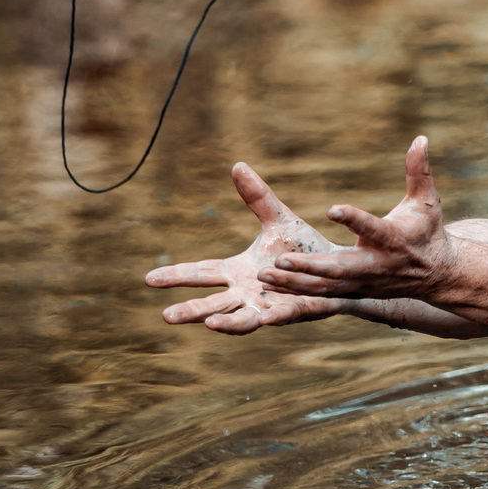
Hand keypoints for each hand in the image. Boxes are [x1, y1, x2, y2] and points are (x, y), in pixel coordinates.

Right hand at [146, 161, 350, 332]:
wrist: (338, 270)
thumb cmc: (303, 249)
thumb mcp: (279, 220)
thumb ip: (258, 197)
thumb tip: (238, 165)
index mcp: (239, 272)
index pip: (203, 273)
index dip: (177, 276)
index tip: (149, 278)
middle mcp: (248, 293)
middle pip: (214, 303)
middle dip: (191, 310)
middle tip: (166, 316)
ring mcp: (269, 305)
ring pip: (243, 318)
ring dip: (226, 322)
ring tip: (208, 323)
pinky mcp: (294, 311)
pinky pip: (281, 317)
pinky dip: (270, 319)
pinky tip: (262, 318)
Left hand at [258, 136, 459, 300]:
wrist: (436, 275)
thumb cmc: (427, 230)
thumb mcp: (426, 200)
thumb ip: (419, 170)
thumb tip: (420, 138)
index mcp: (394, 239)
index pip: (372, 228)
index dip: (353, 219)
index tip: (331, 208)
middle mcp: (377, 264)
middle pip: (341, 268)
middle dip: (311, 266)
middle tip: (281, 258)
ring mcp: (364, 282)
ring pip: (326, 285)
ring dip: (295, 281)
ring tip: (265, 273)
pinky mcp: (354, 292)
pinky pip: (321, 294)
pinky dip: (297, 291)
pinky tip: (271, 285)